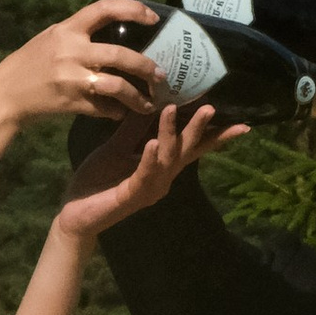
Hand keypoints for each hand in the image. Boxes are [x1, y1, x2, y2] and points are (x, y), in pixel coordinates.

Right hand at [0, 0, 168, 126]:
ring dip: (137, 97)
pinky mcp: (71, 102)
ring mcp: (72, 78)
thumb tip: (112, 31)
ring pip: (117, 86)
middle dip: (146, 67)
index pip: (105, 10)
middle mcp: (71, 51)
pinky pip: (103, 108)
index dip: (133, 10)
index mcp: (67, 29)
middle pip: (121, 55)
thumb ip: (78, 34)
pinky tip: (121, 114)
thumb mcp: (50, 38)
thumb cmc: (28, 64)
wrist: (4, 96)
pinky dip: (116, 112)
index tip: (153, 18)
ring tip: (148, 104)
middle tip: (160, 76)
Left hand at [57, 101, 235, 237]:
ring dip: (171, 134)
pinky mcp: (133, 195)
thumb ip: (134, 128)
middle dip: (198, 129)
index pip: (191, 147)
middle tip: (210, 107)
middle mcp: (162, 178)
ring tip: (171, 109)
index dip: (214, 136)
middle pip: (186, 150)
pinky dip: (150, 158)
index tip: (240, 123)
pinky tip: (152, 143)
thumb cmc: (97, 181)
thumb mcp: (117, 147)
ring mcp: (150, 188)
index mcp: (161, 166)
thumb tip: (150, 101)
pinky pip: (145, 174)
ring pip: (167, 159)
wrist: (75, 213)